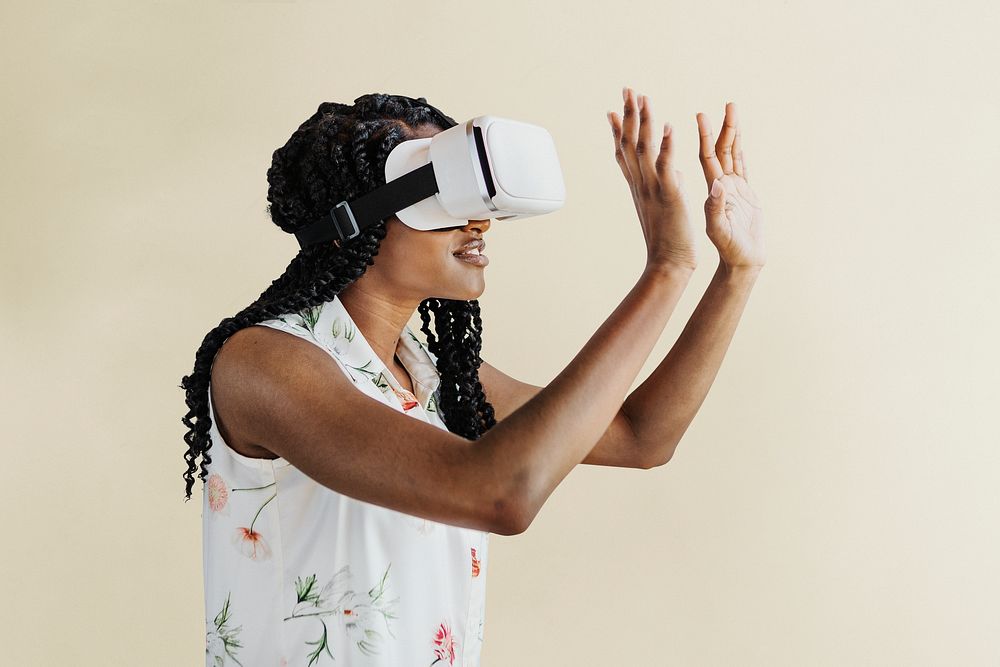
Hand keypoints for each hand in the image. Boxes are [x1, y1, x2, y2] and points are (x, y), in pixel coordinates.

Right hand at [608, 87, 697, 271]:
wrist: (668, 264)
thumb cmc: (667, 241)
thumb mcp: (660, 208)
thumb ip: (663, 186)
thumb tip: (673, 172)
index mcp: (639, 187)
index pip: (625, 153)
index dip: (619, 131)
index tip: (613, 110)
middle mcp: (641, 184)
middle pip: (630, 143)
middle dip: (628, 114)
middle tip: (627, 89)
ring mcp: (653, 188)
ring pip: (644, 149)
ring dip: (643, 122)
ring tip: (642, 97)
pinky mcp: (670, 195)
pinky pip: (666, 166)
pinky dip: (666, 146)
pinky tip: (668, 127)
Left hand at [697, 102, 765, 270]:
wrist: (742, 260)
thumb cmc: (729, 249)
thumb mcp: (719, 229)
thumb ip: (717, 208)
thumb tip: (717, 184)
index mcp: (712, 191)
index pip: (707, 158)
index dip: (705, 137)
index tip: (701, 116)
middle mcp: (720, 185)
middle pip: (721, 150)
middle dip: (723, 127)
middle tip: (727, 104)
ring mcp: (733, 188)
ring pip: (733, 153)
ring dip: (732, 132)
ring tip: (733, 109)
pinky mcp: (745, 193)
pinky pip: (742, 164)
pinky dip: (740, 148)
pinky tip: (739, 134)